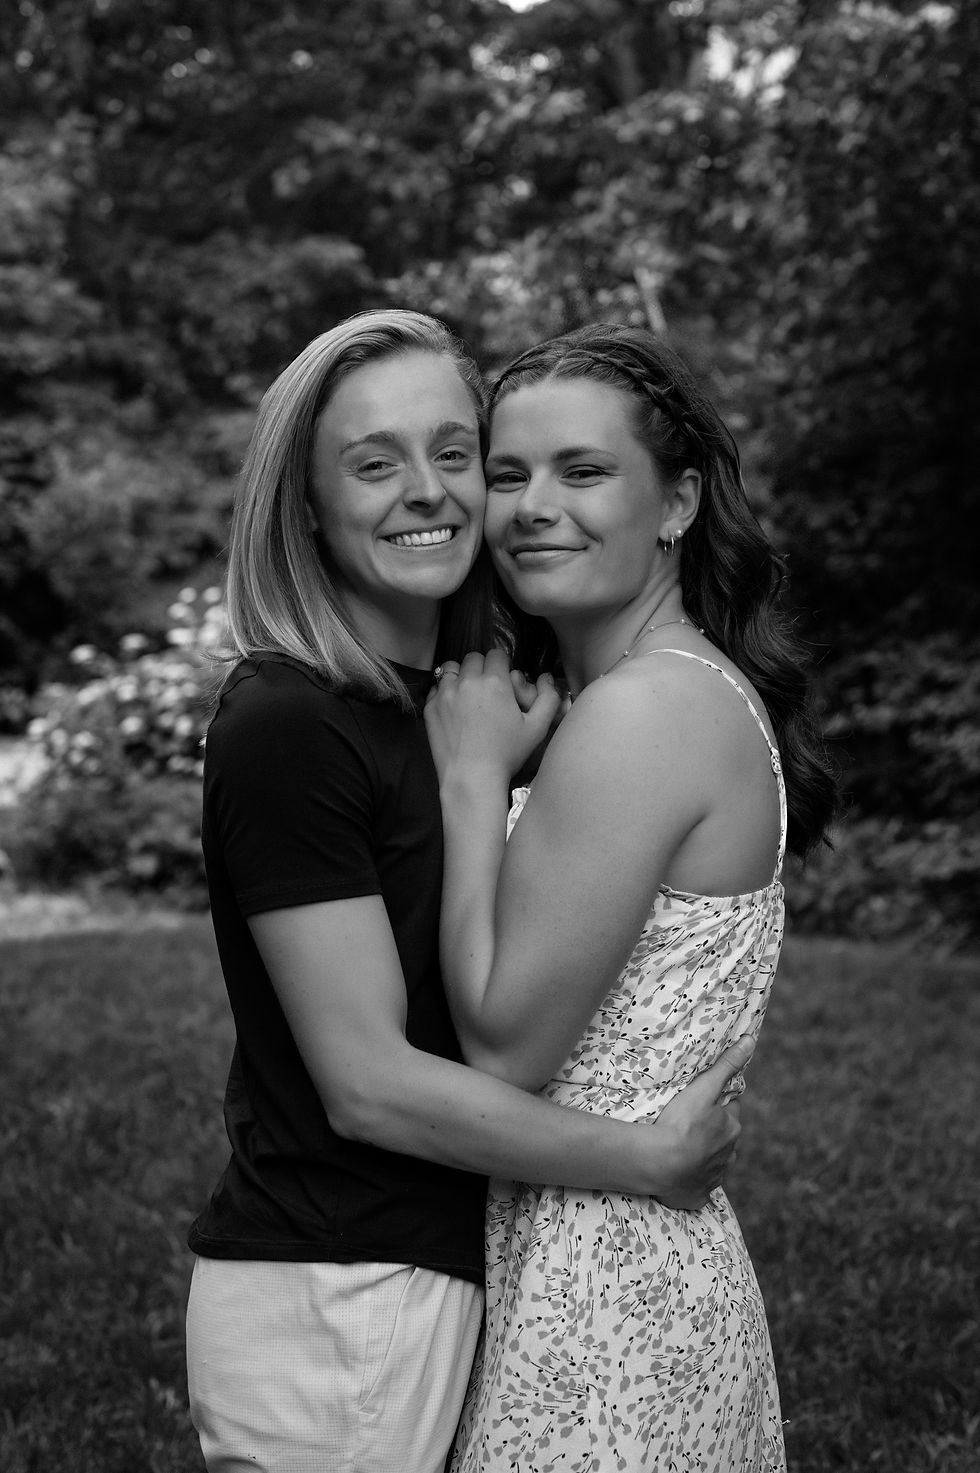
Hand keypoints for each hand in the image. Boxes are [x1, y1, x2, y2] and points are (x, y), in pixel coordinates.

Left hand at [425, 648, 562, 785]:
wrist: (472, 779)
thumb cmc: (506, 755)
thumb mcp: (537, 728)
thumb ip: (548, 698)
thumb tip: (546, 677)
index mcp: (495, 682)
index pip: (497, 654)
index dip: (503, 665)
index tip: (504, 680)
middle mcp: (468, 681)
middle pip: (474, 658)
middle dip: (482, 668)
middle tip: (488, 689)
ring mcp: (445, 693)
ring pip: (451, 668)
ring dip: (461, 675)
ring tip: (468, 694)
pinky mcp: (430, 707)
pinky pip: (436, 687)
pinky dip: (444, 692)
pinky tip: (454, 709)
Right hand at [646, 1035, 754, 1209]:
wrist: (659, 1163)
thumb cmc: (681, 1123)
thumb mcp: (703, 1088)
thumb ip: (726, 1065)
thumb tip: (751, 1040)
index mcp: (732, 1128)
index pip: (731, 1110)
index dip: (718, 1105)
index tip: (702, 1103)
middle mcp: (729, 1154)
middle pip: (724, 1138)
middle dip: (712, 1131)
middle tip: (687, 1124)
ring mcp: (714, 1177)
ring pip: (713, 1162)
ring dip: (703, 1155)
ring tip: (680, 1148)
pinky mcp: (698, 1196)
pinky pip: (699, 1187)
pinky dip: (692, 1181)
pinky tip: (679, 1176)